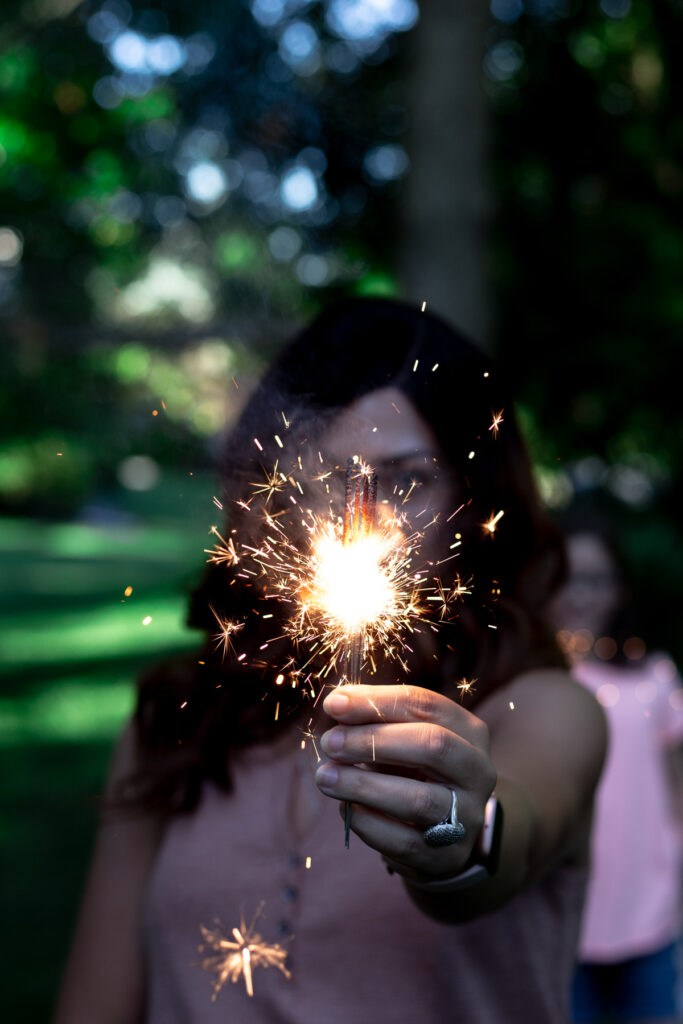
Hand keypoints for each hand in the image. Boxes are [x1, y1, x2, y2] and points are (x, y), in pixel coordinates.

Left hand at [315, 684, 495, 878]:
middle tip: (330, 743)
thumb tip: (337, 705)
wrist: (440, 832)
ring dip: (363, 786)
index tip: (333, 704)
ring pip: (418, 800)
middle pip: (431, 745)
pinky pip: (403, 841)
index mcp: (469, 732)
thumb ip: (375, 720)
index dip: (376, 702)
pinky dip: (368, 823)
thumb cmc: (413, 771)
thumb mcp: (401, 739)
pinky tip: (346, 808)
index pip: (425, 705)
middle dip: (373, 742)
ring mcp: (468, 816)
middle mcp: (478, 771)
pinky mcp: (449, 855)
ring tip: (326, 777)